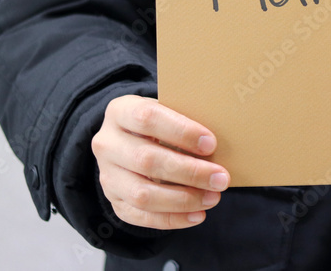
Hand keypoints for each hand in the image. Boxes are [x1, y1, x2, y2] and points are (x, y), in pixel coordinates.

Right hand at [92, 95, 229, 228]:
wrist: (132, 139)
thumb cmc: (161, 123)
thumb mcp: (170, 111)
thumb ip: (188, 120)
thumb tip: (224, 142)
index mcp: (121, 111)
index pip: (147, 118)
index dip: (181, 132)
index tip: (212, 144)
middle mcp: (107, 143)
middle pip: (146, 160)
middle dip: (190, 172)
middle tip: (221, 178)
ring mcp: (107, 175)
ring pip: (142, 194)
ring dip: (183, 199)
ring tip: (213, 198)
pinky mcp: (113, 200)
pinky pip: (140, 216)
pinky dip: (172, 219)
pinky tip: (197, 215)